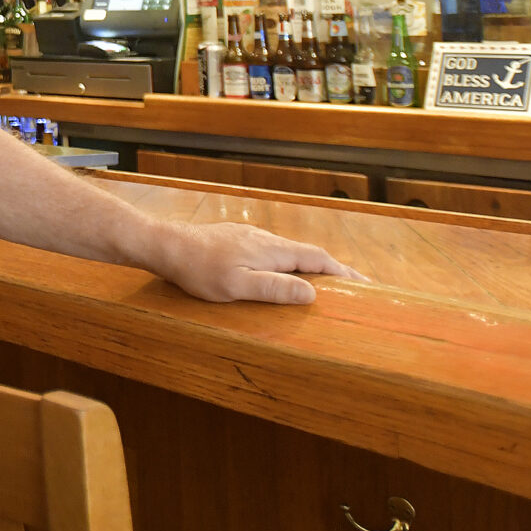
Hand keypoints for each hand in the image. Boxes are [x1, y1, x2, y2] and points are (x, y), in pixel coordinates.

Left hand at [149, 220, 365, 304]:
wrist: (166, 245)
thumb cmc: (199, 269)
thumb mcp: (238, 286)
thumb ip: (275, 288)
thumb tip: (312, 294)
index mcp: (272, 250)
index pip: (318, 259)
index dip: (342, 272)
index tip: (364, 285)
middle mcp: (266, 239)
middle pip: (308, 254)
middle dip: (332, 270)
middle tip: (351, 288)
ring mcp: (250, 237)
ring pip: (289, 252)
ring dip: (310, 267)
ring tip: (323, 285)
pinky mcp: (237, 240)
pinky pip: (272, 252)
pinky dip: (288, 264)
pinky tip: (282, 274)